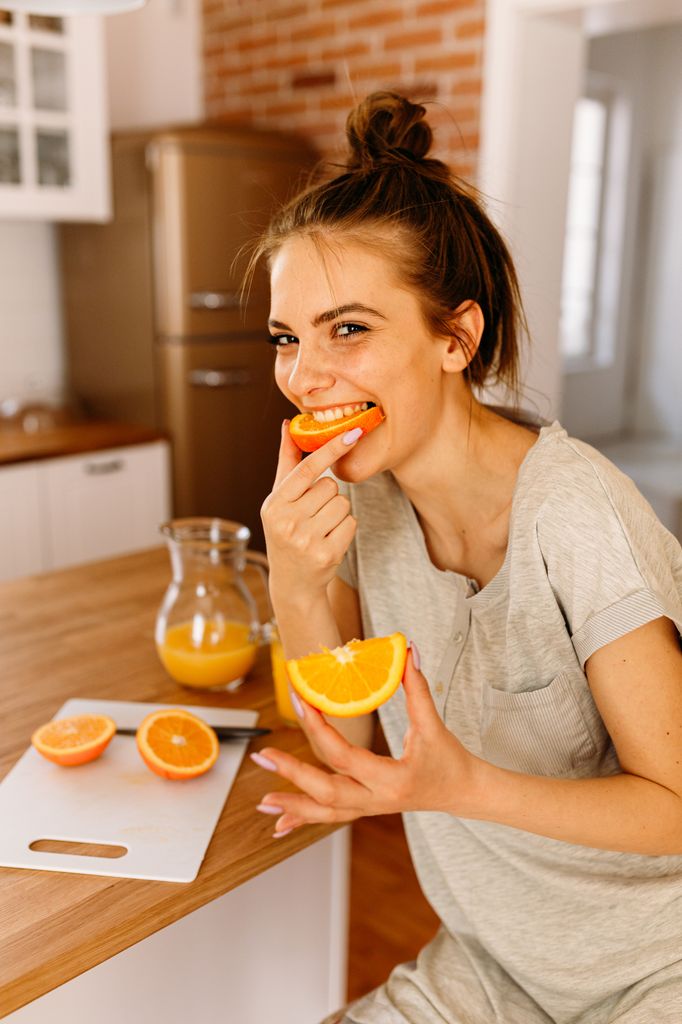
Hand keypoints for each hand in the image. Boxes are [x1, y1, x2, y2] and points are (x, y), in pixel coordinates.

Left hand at [251, 647, 481, 836]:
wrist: (463, 792)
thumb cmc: (449, 759)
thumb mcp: (433, 723)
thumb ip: (417, 688)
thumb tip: (409, 652)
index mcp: (393, 779)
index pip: (345, 756)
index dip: (320, 729)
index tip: (302, 704)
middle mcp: (377, 800)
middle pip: (326, 792)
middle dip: (292, 774)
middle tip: (263, 756)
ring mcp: (369, 808)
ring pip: (325, 813)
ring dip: (292, 806)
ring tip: (263, 801)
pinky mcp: (365, 808)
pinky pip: (330, 818)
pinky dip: (304, 819)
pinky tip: (279, 824)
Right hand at [260, 422, 361, 606]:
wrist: (293, 582)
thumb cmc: (286, 531)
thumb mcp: (280, 499)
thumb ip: (287, 462)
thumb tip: (288, 425)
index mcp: (274, 504)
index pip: (307, 469)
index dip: (331, 449)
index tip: (352, 433)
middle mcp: (287, 522)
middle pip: (330, 487)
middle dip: (327, 495)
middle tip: (313, 514)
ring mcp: (307, 540)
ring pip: (343, 504)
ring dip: (337, 512)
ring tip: (320, 527)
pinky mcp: (327, 554)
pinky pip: (351, 523)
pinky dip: (345, 528)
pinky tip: (329, 539)